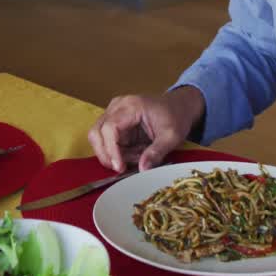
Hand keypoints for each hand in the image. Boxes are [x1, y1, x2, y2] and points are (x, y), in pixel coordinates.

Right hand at [87, 87, 203, 172]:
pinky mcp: (114, 123)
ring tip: (137, 156)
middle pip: (97, 133)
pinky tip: (136, 152)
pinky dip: (119, 152)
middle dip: (106, 154)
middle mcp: (117, 107)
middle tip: (122, 168)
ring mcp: (113, 114)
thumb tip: (142, 169)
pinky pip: (107, 142)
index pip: (109, 128)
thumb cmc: (176, 116)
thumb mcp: (172, 136)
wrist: (178, 106)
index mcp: (131, 106)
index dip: (111, 150)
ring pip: (99, 139)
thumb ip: (157, 152)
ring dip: (114, 154)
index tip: (119, 167)